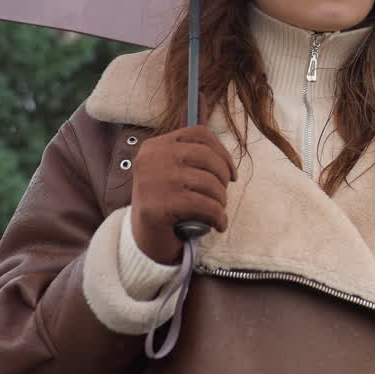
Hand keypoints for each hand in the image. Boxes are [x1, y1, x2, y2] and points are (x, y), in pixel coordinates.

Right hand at [129, 124, 237, 263]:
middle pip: (207, 156)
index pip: (199, 134)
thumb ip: (191, 157)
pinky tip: (219, 224)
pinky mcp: (158, 206)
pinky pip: (205, 206)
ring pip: (209, 182)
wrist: (143, 240)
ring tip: (218, 210)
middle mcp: (151, 158)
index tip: (231, 172)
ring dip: (221, 200)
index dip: (222, 152)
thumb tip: (225, 157)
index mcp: (154, 146)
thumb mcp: (172, 171)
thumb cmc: (164, 202)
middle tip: (222, 195)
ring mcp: (153, 181)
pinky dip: (218, 217)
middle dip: (223, 177)